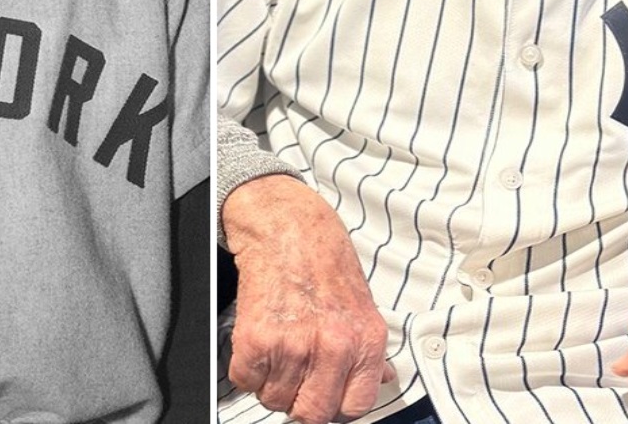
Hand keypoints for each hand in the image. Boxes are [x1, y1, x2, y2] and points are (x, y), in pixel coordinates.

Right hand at [222, 174, 392, 423]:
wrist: (283, 222)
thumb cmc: (321, 253)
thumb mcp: (362, 301)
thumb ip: (370, 349)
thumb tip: (381, 378)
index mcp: (365, 340)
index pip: (356, 407)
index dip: (335, 405)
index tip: (323, 395)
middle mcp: (334, 346)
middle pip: (313, 413)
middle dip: (299, 402)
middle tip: (293, 379)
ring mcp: (294, 344)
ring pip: (275, 399)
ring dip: (270, 382)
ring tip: (275, 350)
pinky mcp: (257, 337)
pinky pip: (246, 379)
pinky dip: (246, 367)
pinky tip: (256, 342)